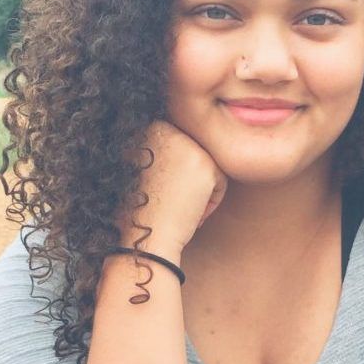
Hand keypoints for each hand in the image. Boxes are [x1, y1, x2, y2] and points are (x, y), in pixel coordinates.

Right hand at [113, 119, 227, 261]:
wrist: (144, 237)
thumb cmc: (142, 209)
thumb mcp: (144, 166)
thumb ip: (164, 148)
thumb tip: (185, 140)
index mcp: (151, 126)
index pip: (184, 145)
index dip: (175, 174)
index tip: (162, 191)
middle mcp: (168, 128)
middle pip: (198, 153)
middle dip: (189, 182)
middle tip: (172, 202)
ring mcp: (187, 144)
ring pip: (210, 166)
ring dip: (201, 191)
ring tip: (179, 207)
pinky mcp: (205, 164)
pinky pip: (221, 180)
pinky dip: (211, 201)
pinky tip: (191, 212)